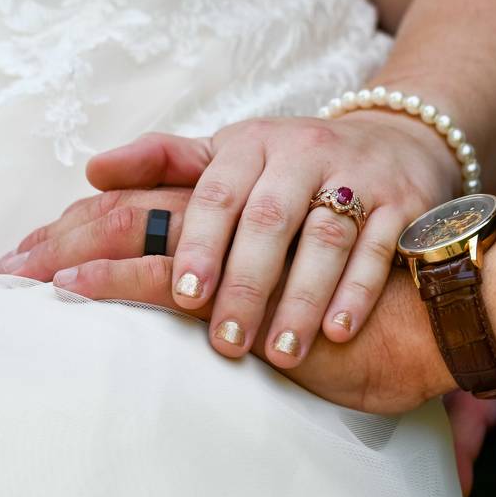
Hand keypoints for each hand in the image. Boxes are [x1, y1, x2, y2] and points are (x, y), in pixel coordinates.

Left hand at [0, 187, 457, 412]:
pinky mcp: (403, 202)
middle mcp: (302, 153)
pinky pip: (380, 246)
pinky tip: (336, 331)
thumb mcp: (232, 154)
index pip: (216, 192)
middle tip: (225, 340)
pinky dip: (358, 289)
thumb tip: (92, 171)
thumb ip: (165, 164)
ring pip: (326, 236)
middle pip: (268, 218)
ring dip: (301, 296)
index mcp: (251, 143)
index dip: (198, 244)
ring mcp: (357, 176)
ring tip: (280, 353)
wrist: (395, 144)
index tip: (182, 298)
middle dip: (245, 281)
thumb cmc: (290, 165)